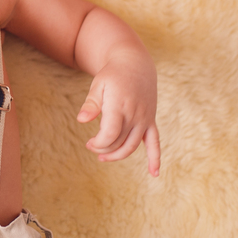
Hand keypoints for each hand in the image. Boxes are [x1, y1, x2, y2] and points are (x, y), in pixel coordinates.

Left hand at [77, 51, 160, 175]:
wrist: (134, 64)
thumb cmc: (112, 75)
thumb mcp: (98, 84)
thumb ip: (91, 104)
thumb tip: (81, 120)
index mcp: (119, 106)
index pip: (110, 135)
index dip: (99, 144)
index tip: (89, 143)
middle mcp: (134, 115)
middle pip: (119, 142)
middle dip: (103, 149)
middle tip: (90, 145)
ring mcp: (144, 119)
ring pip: (132, 146)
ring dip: (118, 155)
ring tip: (103, 157)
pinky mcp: (150, 121)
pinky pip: (155, 142)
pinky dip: (155, 158)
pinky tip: (154, 174)